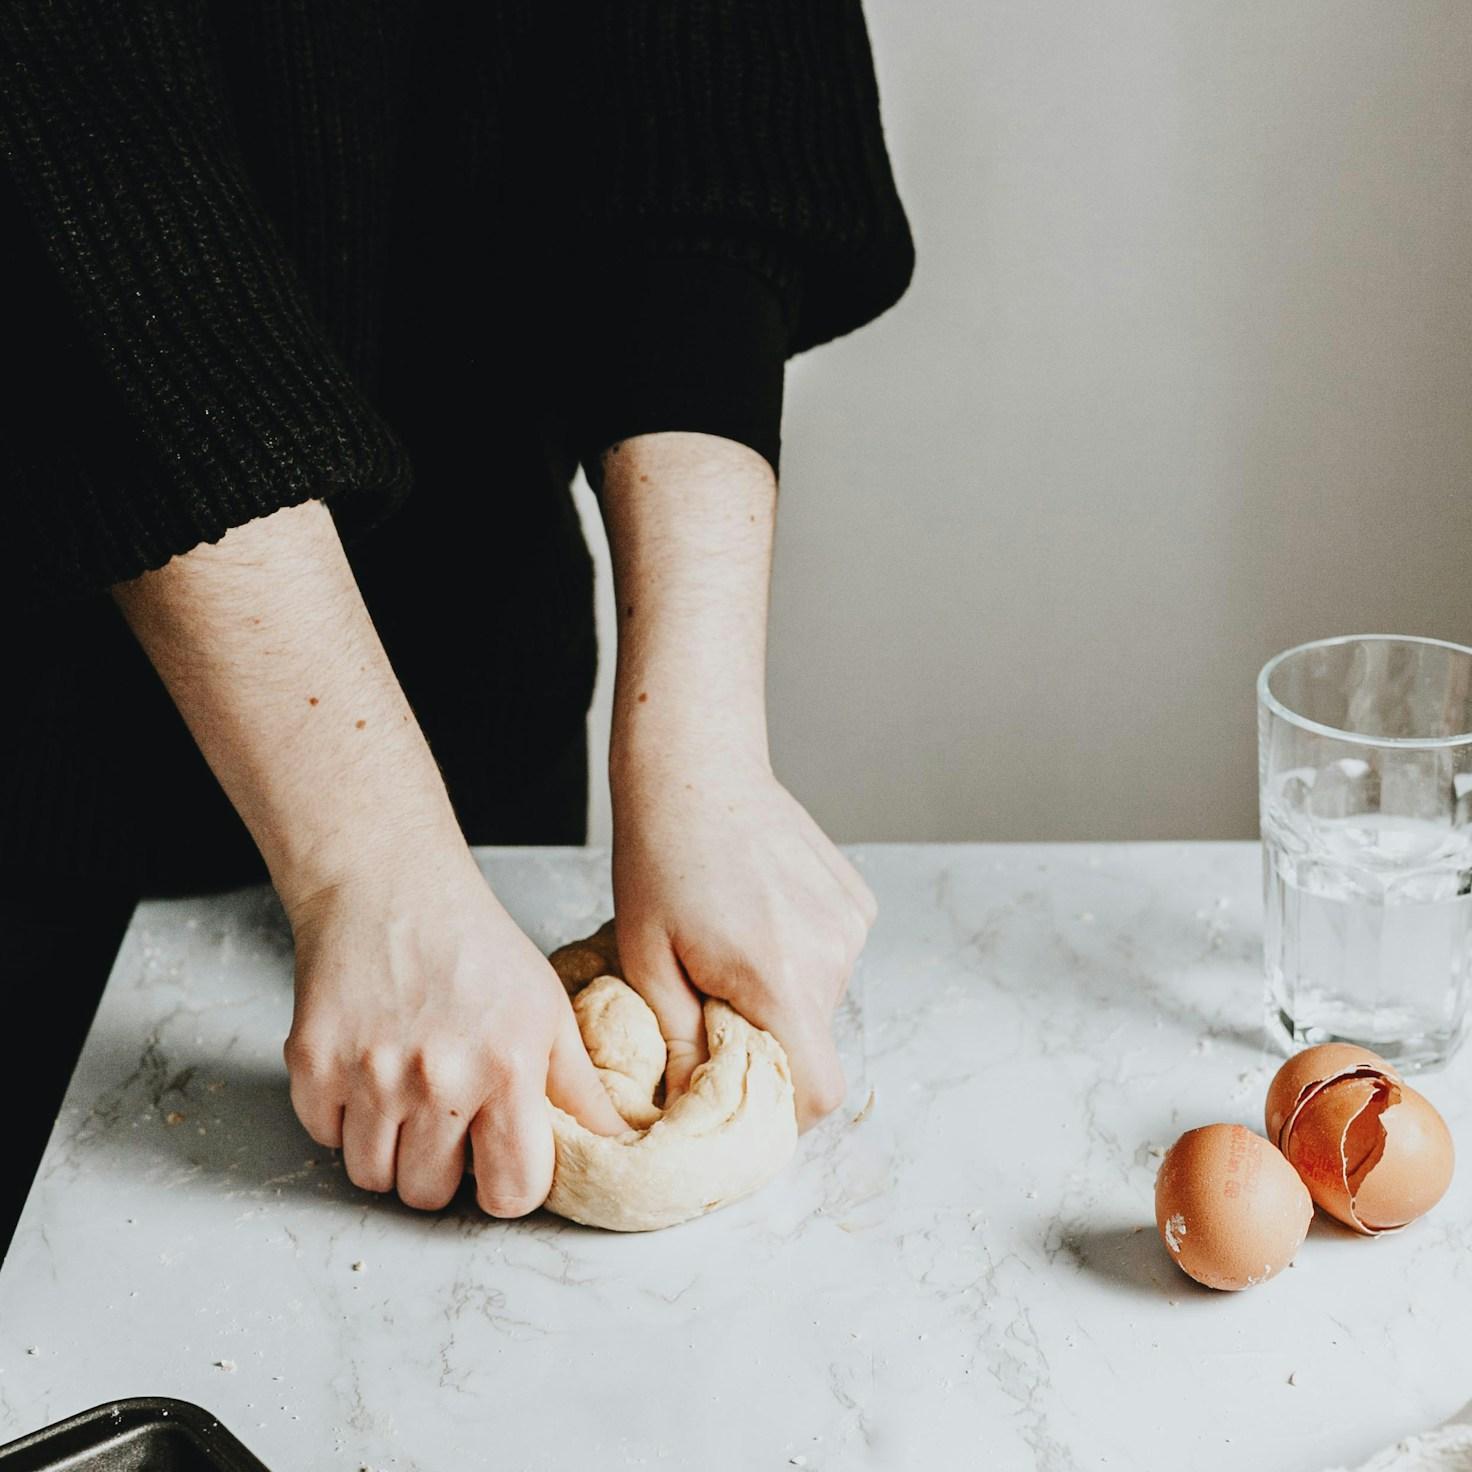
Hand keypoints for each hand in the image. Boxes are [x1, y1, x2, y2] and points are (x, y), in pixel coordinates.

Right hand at [282, 842, 625, 1215]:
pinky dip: (343, 1117)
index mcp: (507, 1068)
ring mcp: (369, 1074)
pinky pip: (325, 1137)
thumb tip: (621, 1146)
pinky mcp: (313, 1064)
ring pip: (372, 1176)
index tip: (502, 1161)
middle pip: (429, 1196)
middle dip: (442, 1170)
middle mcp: (437, 1080)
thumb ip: (581, 1088)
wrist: (390, 887)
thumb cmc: (476, 946)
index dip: (509, 1185)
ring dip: (389, 1150)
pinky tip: (368, 1070)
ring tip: (407, 1095)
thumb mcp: (547, 1010)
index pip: (511, 1192)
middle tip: (448, 1118)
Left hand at [611, 747, 877, 1130]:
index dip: (783, 1111)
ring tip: (730, 944)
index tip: (740, 1093)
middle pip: (814, 1042)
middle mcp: (833, 954)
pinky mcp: (855, 899)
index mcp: (781, 979)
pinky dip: (799, 954)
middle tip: (710, 999)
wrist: (696, 769)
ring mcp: (851, 923)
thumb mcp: (648, 962)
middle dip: (766, 1038)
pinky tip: (758, 914)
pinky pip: (833, 955)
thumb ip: (680, 1044)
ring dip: (781, 993)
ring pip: (822, 998)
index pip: (819, 1091)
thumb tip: (691, 1105)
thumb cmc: (659, 860)